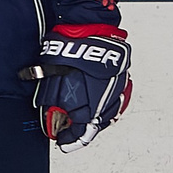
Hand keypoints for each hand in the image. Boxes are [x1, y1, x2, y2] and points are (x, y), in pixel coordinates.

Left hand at [28, 25, 130, 148]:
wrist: (89, 30)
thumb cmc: (69, 53)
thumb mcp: (50, 82)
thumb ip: (51, 104)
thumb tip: (51, 116)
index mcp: (90, 108)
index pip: (79, 134)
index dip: (68, 140)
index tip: (61, 142)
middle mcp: (107, 103)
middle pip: (94, 126)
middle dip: (78, 129)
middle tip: (66, 130)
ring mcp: (118, 92)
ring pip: (106, 115)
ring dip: (91, 118)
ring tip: (76, 117)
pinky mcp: (123, 82)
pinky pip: (113, 101)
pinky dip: (101, 105)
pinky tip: (91, 102)